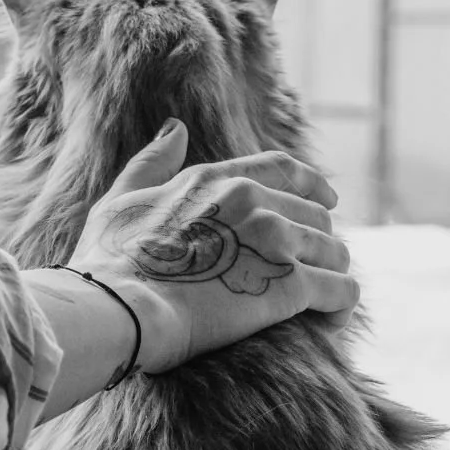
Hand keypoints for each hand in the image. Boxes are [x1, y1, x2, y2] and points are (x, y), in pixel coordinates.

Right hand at [67, 119, 358, 373]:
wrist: (116, 307)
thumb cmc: (107, 263)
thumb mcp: (121, 201)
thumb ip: (151, 163)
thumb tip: (175, 129)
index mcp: (217, 178)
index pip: (283, 169)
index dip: (312, 185)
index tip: (328, 201)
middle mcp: (253, 200)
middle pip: (316, 216)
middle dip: (320, 242)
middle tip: (315, 269)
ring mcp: (274, 241)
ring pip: (334, 251)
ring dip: (333, 273)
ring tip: (327, 301)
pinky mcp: (289, 286)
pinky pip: (340, 291)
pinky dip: (341, 306)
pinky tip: (334, 319)